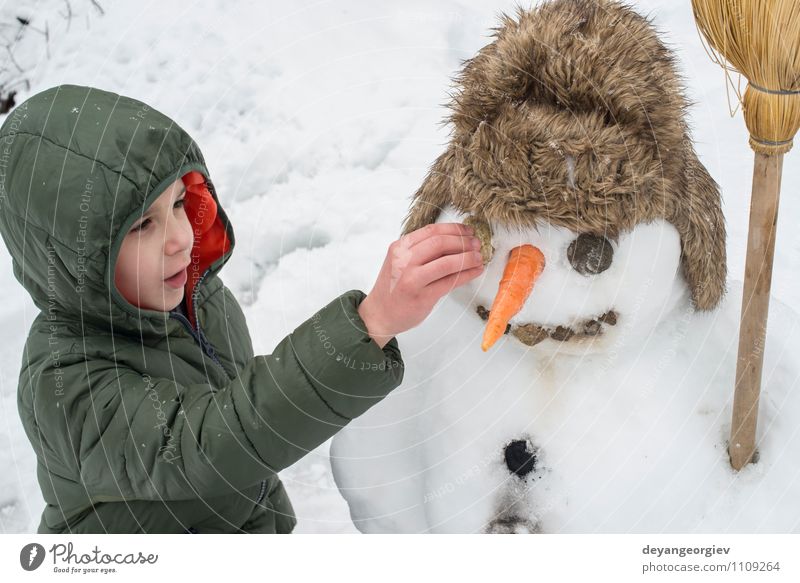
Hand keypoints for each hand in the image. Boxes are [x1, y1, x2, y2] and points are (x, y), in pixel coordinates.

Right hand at [358, 223, 484, 347]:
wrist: (379, 314)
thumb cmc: (393, 287)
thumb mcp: (400, 261)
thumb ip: (421, 250)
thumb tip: (455, 241)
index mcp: (399, 247)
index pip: (431, 231)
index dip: (454, 229)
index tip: (468, 231)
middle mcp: (404, 261)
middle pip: (440, 243)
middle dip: (463, 241)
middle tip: (476, 243)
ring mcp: (412, 279)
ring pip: (447, 262)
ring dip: (468, 258)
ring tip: (479, 257)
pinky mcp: (422, 296)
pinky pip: (450, 282)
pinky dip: (467, 274)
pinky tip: (476, 271)